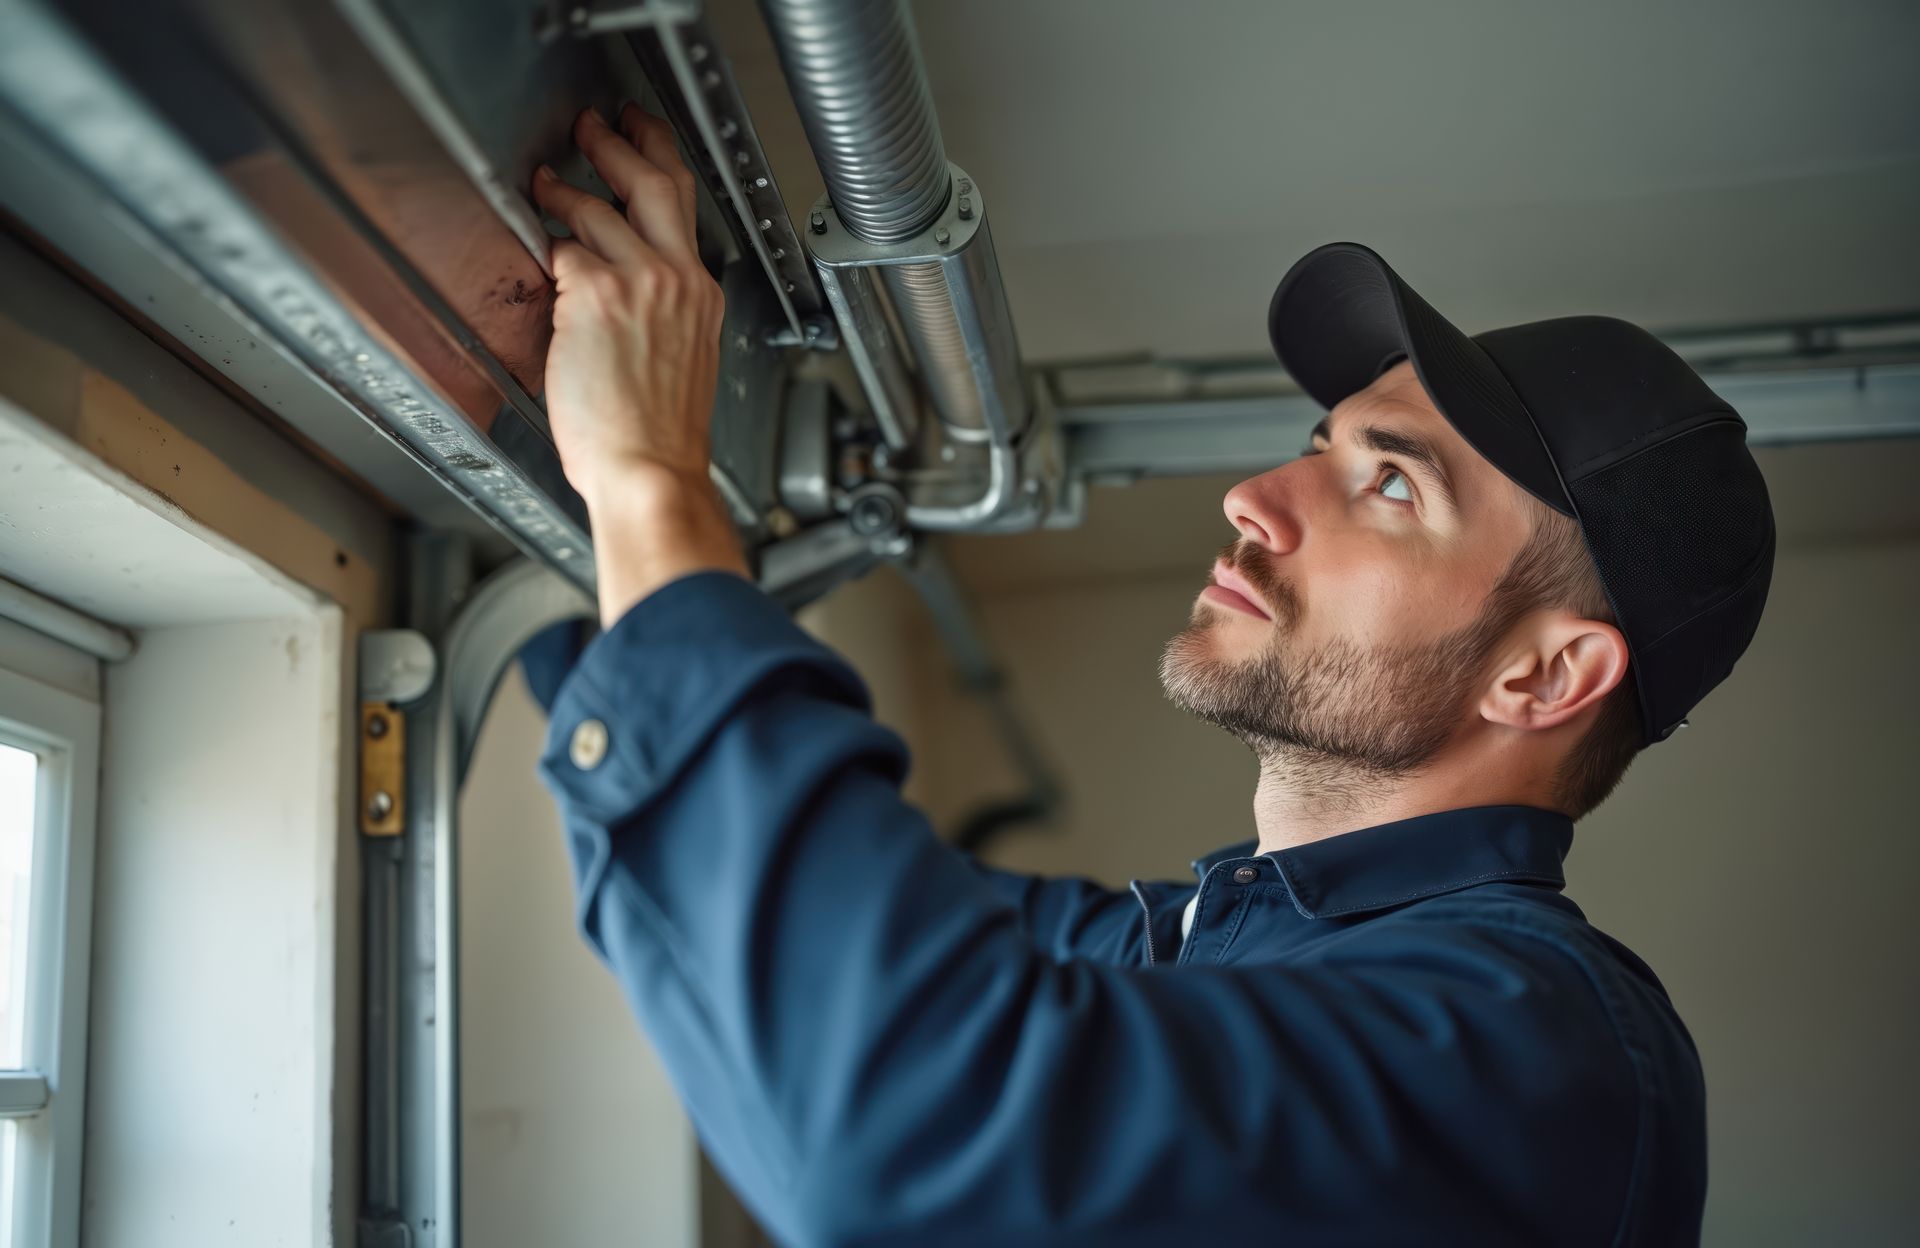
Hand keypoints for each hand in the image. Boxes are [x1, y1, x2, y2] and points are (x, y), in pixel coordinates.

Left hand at [531, 104, 725, 503]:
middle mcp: (677, 281)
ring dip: (565, 188)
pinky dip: (547, 243)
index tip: (645, 143)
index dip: (661, 163)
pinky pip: (564, 249)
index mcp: (701, 298)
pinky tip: (536, 242)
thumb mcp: (683, 365)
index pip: (684, 209)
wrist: (650, 470)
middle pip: (654, 182)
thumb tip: (627, 298)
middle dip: (621, 142)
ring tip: (545, 183)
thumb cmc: (659, 439)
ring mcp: (639, 284)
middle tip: (597, 125)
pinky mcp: (595, 296)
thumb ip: (664, 319)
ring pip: (600, 207)